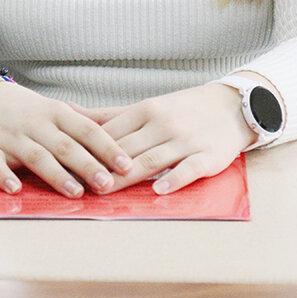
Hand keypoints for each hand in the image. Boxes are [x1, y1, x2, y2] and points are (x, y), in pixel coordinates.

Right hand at [0, 80, 133, 196]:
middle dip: (87, 165)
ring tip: (75, 192)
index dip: (107, 147)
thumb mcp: (58, 108)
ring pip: (36, 156)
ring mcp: (11, 136)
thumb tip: (127, 126)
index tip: (127, 164)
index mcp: (57, 112)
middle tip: (107, 184)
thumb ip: (89, 120)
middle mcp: (36, 123)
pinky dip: (4, 176)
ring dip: (56, 174)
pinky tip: (15, 190)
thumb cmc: (28, 109)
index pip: (87, 129)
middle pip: (65, 145)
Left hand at [83, 83, 254, 193]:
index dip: (87, 150)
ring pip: (152, 159)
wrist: (230, 106)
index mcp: (146, 110)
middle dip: (101, 167)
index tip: (66, 165)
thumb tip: (69, 111)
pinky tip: (159, 191)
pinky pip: (189, 168)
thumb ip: (110, 115)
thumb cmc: (182, 109)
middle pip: (126, 149)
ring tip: (107, 190)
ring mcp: (186, 140)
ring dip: (128, 176)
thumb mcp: (147, 107)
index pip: (110, 132)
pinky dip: (174, 179)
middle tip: (77, 184)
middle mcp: (164, 123)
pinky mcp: (207, 156)